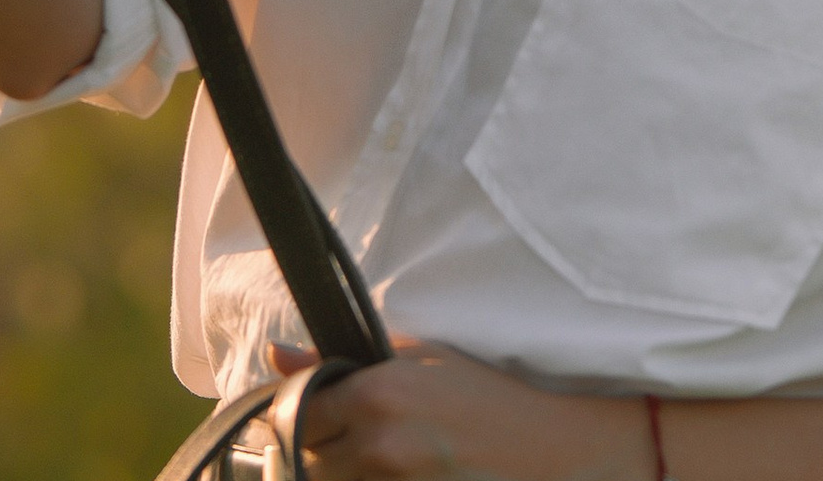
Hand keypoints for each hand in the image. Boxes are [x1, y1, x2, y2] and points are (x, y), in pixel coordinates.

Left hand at [276, 341, 646, 480]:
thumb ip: (340, 358)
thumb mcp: (416, 356)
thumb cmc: (481, 394)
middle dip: (309, 452)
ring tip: (369, 457)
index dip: (291, 415)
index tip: (303, 414)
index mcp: (376, 393)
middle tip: (337, 440)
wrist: (546, 448)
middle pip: (304, 463)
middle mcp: (379, 445)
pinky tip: (389, 473)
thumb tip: (275, 353)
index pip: (295, 414)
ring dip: (335, 474)